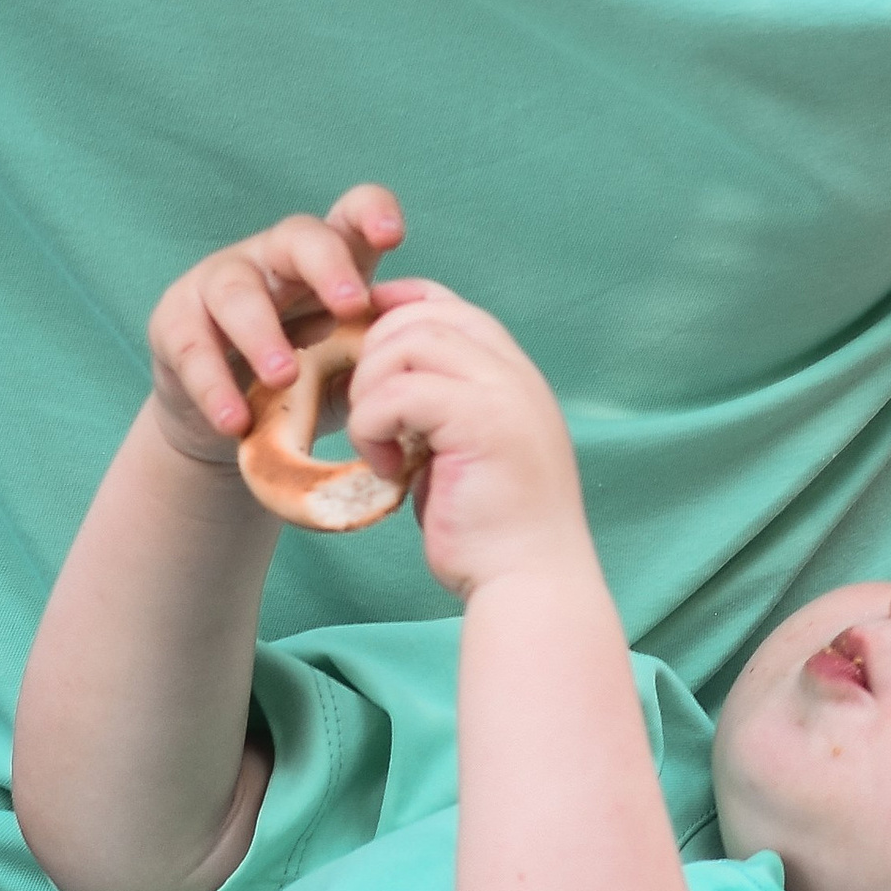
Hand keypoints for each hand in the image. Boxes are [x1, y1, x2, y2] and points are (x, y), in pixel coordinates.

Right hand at [144, 185, 401, 467]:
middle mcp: (272, 258)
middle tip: (352, 305)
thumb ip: (378, 361)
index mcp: (328, 261)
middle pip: (298, 237)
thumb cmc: (307, 386)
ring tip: (284, 377)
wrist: (231, 425)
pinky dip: (215, 387)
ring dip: (262, 334)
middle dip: (327, 266)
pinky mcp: (174, 323)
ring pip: (236, 291)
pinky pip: (192, 348)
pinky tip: (235, 421)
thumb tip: (414, 363)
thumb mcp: (348, 371)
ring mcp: (217, 283)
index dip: (371, 213)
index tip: (392, 236)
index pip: (351, 215)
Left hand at [345, 288, 589, 595]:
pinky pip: (400, 392)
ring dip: (371, 390)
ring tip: (377, 444)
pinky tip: (388, 470)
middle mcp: (514, 375)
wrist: (529, 584)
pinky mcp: (481, 421)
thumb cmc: (491, 534)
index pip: (453, 307)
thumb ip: (439, 415)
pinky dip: (374, 426)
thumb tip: (386, 390)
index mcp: (513, 379)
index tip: (361, 333)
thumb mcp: (463, 456)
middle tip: (363, 411)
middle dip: (375, 352)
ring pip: (409, 342)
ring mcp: (503, 394)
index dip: (400, 306)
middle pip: (424, 315)